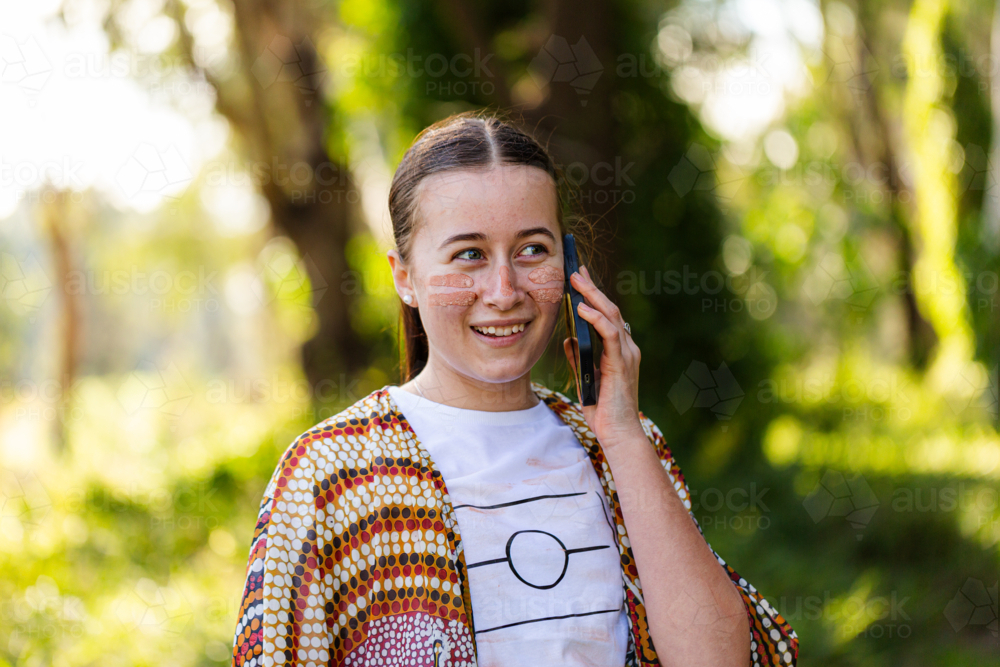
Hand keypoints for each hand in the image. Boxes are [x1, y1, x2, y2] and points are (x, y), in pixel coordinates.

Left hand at [563, 265, 644, 448]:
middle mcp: (627, 348)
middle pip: (610, 309)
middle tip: (576, 270)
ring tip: (576, 281)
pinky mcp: (621, 363)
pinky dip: (596, 319)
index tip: (580, 278)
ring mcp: (627, 354)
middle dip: (592, 288)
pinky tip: (582, 309)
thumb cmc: (603, 411)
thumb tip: (567, 339)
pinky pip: (609, 334)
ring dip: (593, 296)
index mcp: (619, 351)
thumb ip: (579, 359)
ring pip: (611, 316)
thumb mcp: (585, 379)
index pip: (607, 316)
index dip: (594, 295)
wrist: (618, 434)